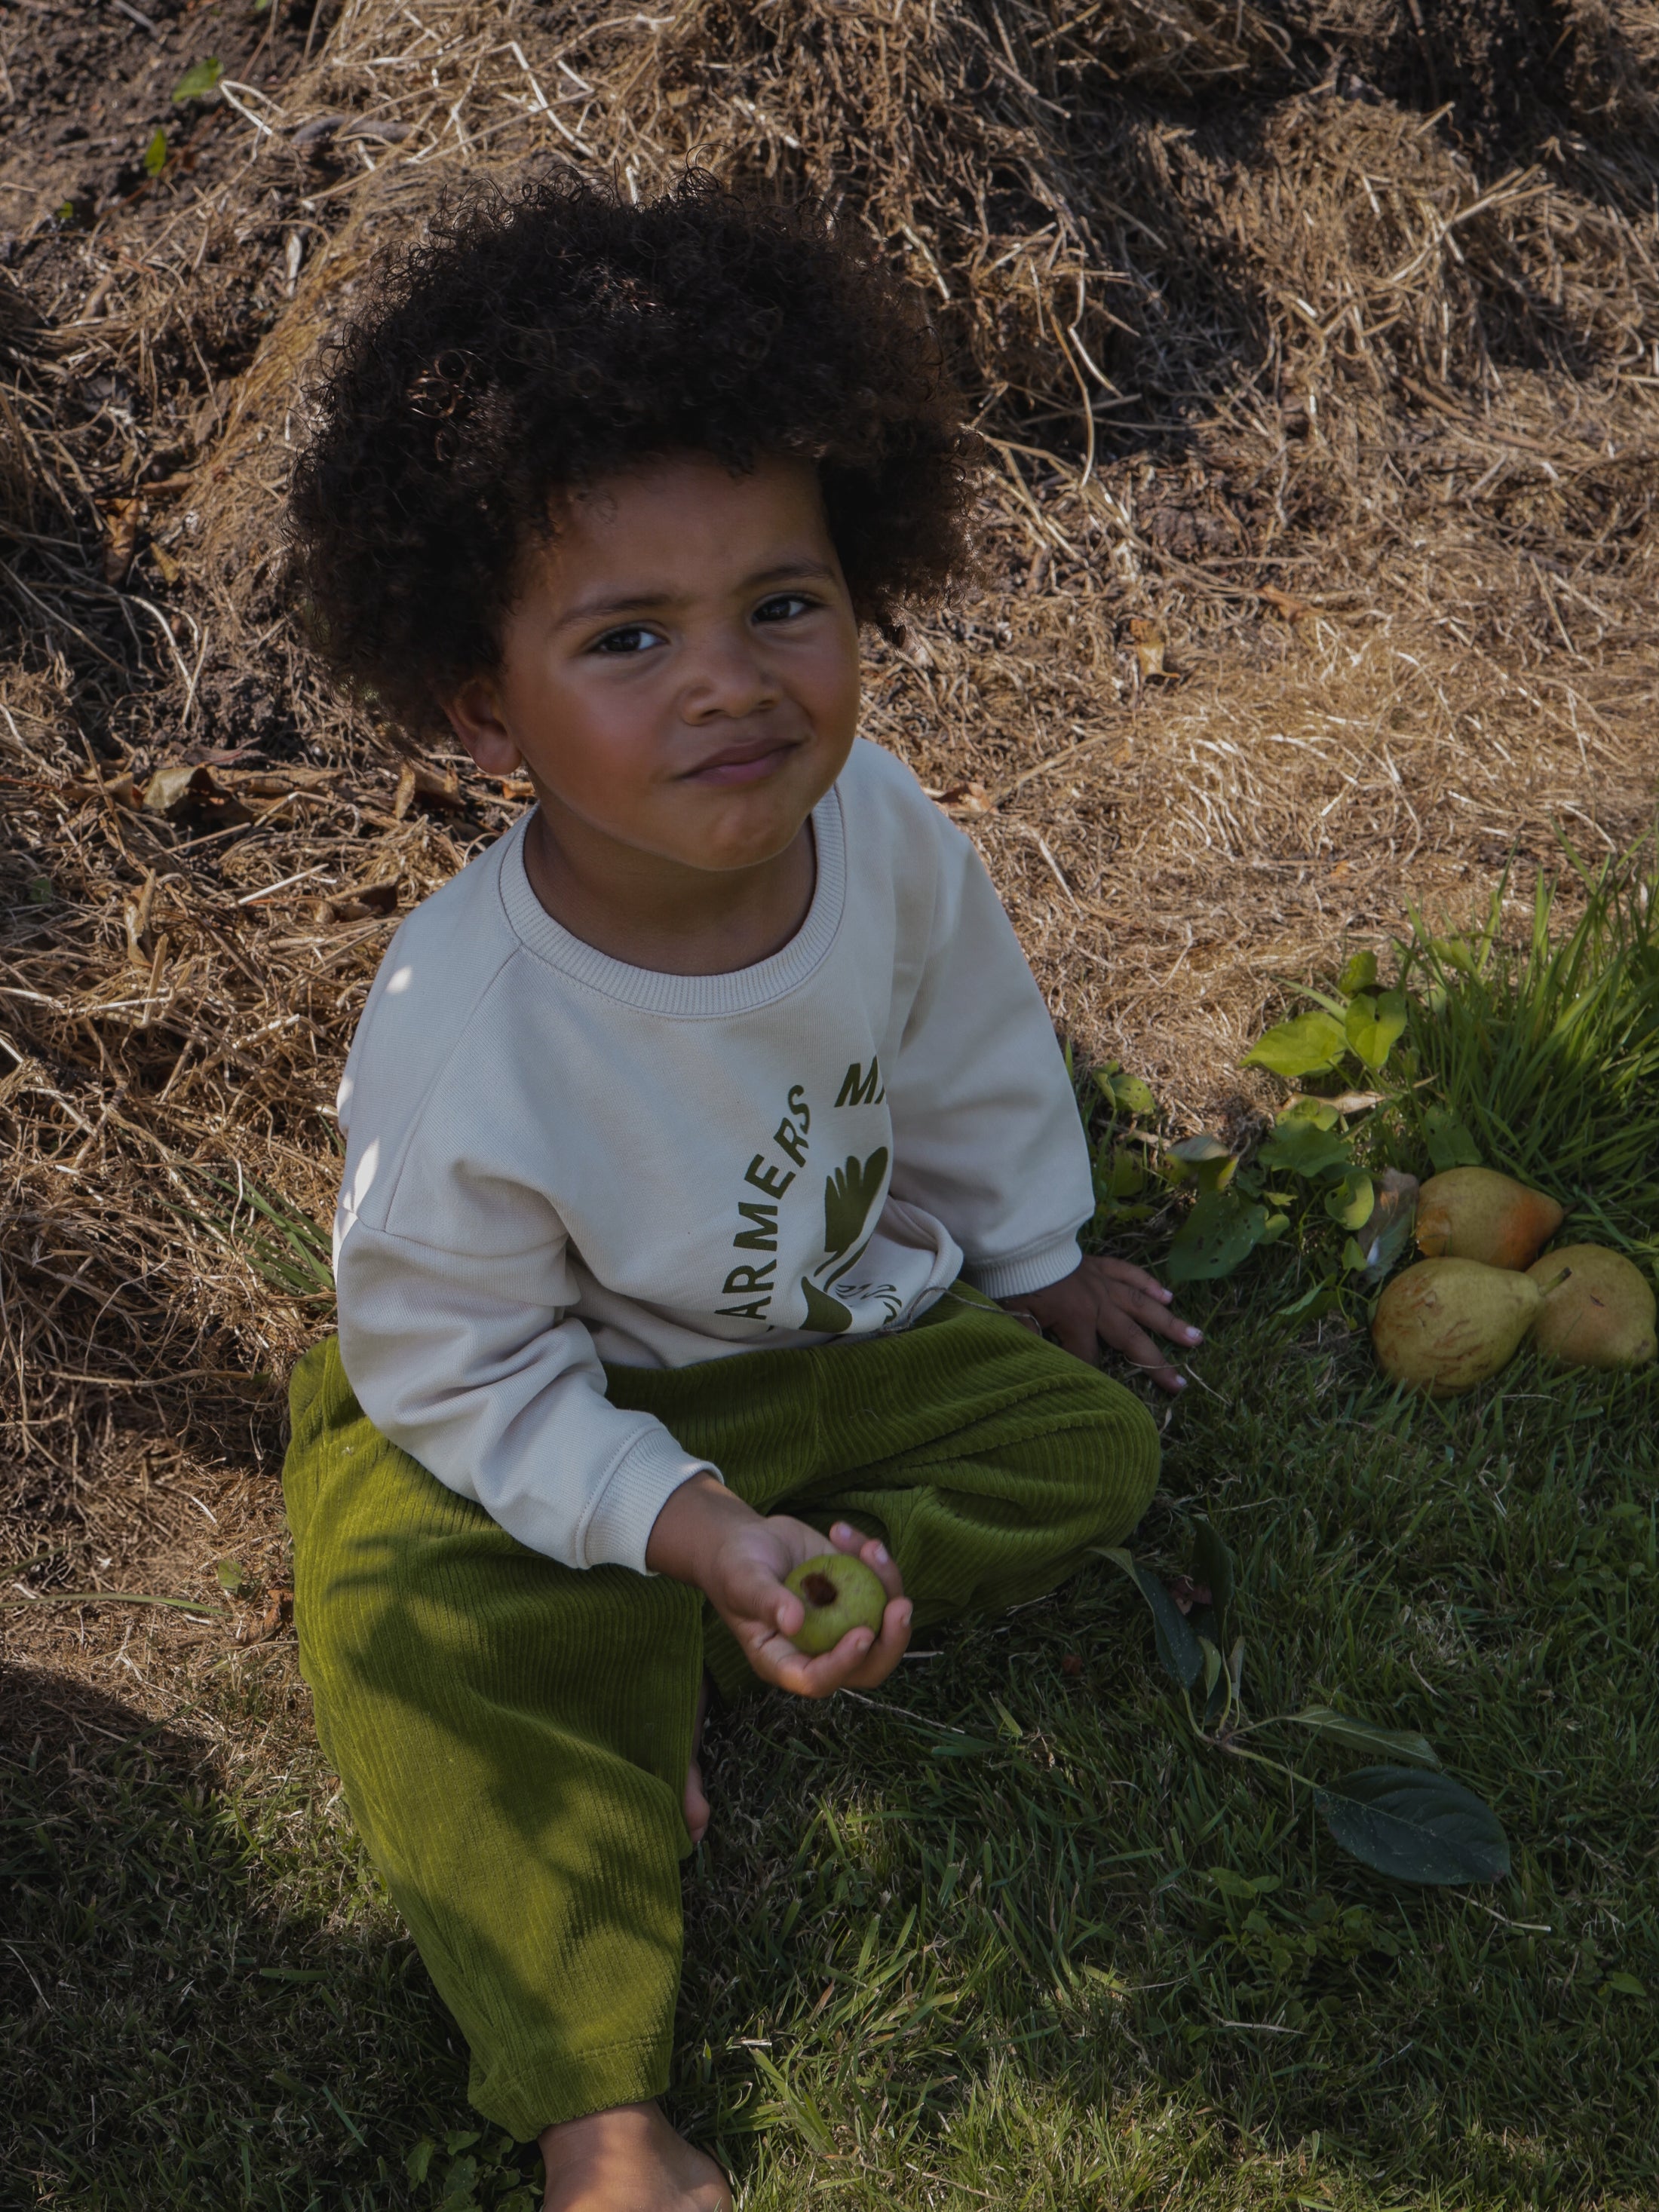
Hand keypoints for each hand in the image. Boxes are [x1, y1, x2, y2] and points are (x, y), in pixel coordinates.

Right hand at [645, 1475, 911, 1695]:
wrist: (746, 1541)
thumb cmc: (734, 1567)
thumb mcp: (742, 1581)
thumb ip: (765, 1601)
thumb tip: (794, 1622)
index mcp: (784, 1661)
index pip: (817, 1679)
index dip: (843, 1665)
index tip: (861, 1634)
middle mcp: (818, 1651)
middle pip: (866, 1666)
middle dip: (891, 1642)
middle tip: (901, 1606)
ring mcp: (840, 1624)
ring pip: (882, 1625)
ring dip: (888, 1586)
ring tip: (871, 1547)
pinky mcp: (854, 1595)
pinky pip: (878, 1586)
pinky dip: (873, 1560)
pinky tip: (842, 1532)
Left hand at [999, 1253, 1200, 1393]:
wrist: (1018, 1243)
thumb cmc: (1015, 1283)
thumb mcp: (1016, 1316)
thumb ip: (1032, 1342)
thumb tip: (1043, 1366)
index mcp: (1076, 1318)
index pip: (1088, 1356)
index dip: (1088, 1373)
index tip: (1088, 1386)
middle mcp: (1098, 1303)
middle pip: (1130, 1337)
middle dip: (1155, 1362)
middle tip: (1180, 1383)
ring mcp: (1104, 1283)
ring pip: (1141, 1305)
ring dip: (1169, 1322)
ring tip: (1196, 1338)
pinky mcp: (1102, 1265)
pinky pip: (1130, 1273)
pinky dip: (1149, 1284)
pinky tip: (1168, 1296)